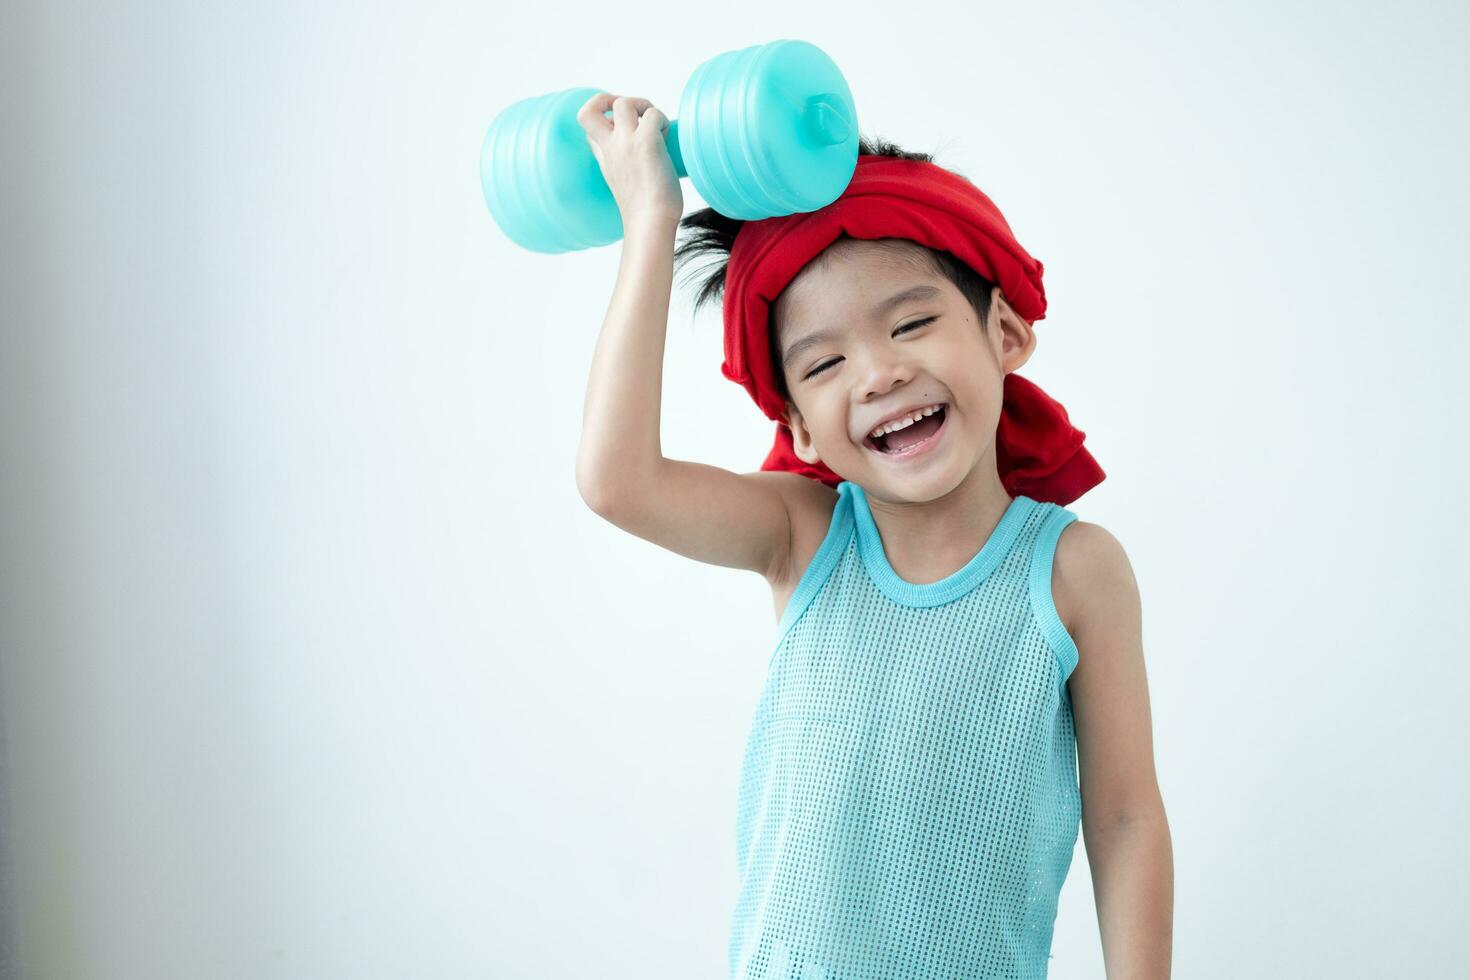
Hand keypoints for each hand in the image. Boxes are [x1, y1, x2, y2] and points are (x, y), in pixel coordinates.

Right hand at [576, 93, 682, 227]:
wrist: (651, 223)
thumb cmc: (646, 212)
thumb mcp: (625, 184)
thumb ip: (627, 164)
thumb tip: (649, 157)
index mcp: (604, 157)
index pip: (589, 125)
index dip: (604, 117)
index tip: (623, 127)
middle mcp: (609, 147)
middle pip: (589, 108)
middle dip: (611, 99)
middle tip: (635, 115)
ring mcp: (625, 142)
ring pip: (624, 102)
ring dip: (643, 107)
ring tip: (656, 128)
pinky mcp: (646, 142)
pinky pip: (654, 114)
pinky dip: (663, 121)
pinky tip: (667, 141)